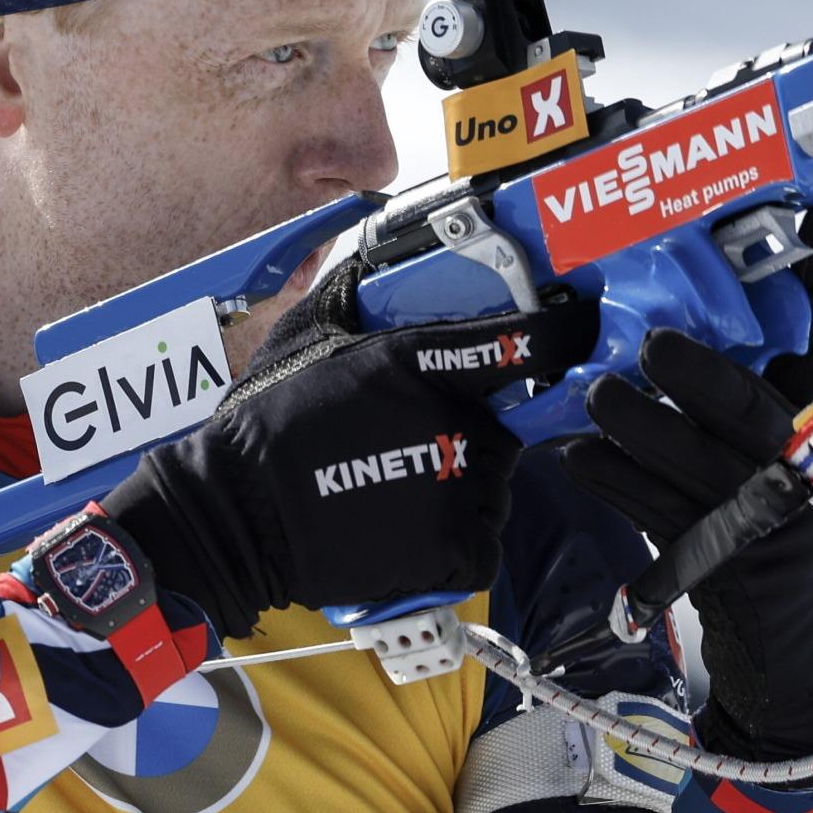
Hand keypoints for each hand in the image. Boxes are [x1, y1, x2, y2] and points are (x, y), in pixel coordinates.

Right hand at [103, 262, 594, 636]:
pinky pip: (480, 546)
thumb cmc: (266, 426)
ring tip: (393, 499)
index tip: (576, 337)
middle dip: (470, 440)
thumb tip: (372, 262)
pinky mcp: (456, 548)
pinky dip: (453, 550)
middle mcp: (451, 420)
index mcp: (419, 362)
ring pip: (492, 490)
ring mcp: (459, 487)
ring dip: (460, 496)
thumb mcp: (309, 336)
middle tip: (409, 456)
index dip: (559, 338)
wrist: (237, 515)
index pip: (523, 341)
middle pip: (503, 429)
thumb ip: (356, 300)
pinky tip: (403, 538)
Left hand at [560, 208, 812, 763]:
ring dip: (639, 426)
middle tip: (653, 342)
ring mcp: (762, 525)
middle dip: (702, 374)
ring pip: (695, 466)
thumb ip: (735, 406)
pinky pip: (657, 517)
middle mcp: (797, 473)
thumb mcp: (770, 462)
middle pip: (753, 410)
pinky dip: (613, 482)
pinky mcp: (722, 567)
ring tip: (597, 394)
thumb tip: (660, 331)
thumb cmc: (767, 535)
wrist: (791, 648)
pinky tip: (576, 457)